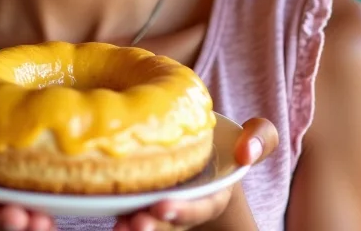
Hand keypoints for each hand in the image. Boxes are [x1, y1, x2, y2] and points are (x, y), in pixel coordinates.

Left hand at [112, 117, 278, 230]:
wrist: (204, 155)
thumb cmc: (226, 146)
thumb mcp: (252, 137)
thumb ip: (261, 137)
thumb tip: (247, 151)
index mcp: (212, 195)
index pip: (200, 207)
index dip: (183, 210)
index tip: (162, 207)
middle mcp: (185, 206)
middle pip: (167, 223)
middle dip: (151, 226)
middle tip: (133, 224)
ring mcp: (160, 207)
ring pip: (145, 222)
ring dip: (130, 225)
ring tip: (118, 225)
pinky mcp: (138, 200)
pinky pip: (125, 210)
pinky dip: (114, 212)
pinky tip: (98, 207)